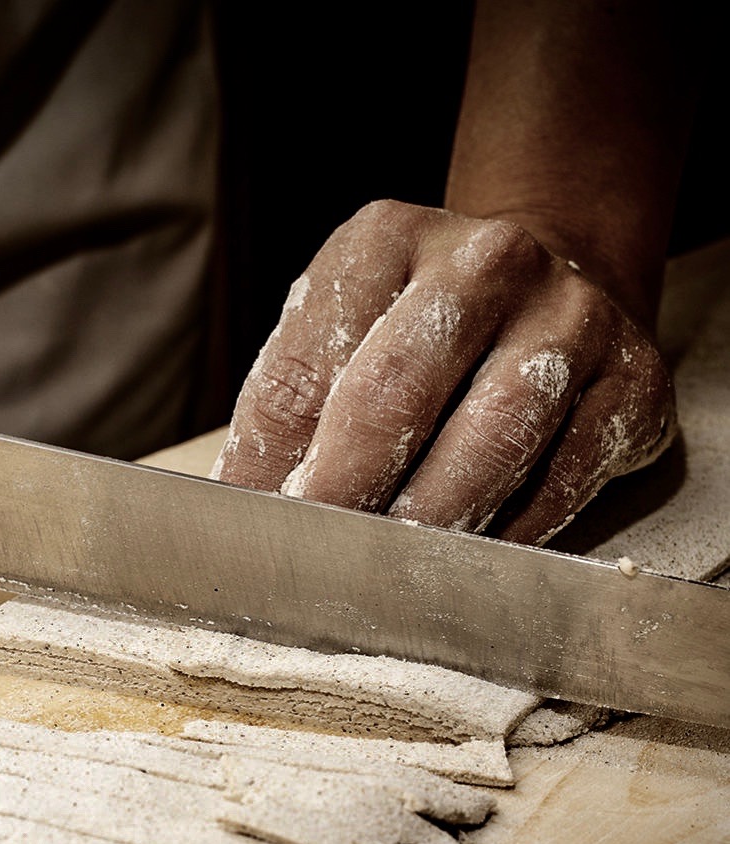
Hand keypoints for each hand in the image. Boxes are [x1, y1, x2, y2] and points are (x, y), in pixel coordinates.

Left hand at [211, 201, 674, 543]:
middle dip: (345, 488)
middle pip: (397, 388)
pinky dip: (510, 532)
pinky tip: (469, 563)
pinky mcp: (633, 381)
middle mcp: (487, 263)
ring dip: (433, 517)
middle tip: (313, 557)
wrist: (564, 276)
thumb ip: (293, 409)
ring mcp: (571, 317)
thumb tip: (240, 505)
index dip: (268, 459)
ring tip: (389, 572)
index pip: (308, 363)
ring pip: (493, 434)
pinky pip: (564, 477)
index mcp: (388, 240)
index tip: (249, 529)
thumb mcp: (346, 332)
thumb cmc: (426, 327)